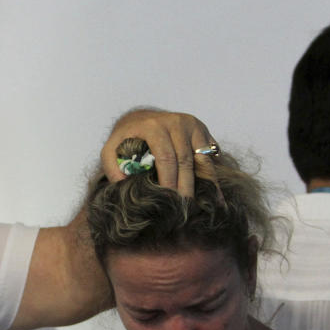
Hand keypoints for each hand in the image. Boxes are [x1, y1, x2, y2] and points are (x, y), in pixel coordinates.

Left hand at [101, 109, 215, 196]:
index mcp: (154, 126)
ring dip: (205, 184)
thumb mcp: (112, 149)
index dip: (169, 181)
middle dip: (186, 187)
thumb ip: (112, 166)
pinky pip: (211, 157)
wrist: (142, 119)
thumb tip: (122, 185)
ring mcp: (192, 126)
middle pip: (185, 160)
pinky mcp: (203, 131)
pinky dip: (214, 178)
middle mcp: (176, 122)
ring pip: (202, 159)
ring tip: (206, 206)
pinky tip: (217, 197)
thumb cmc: (127, 139)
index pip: (166, 157)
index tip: (170, 201)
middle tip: (185, 210)